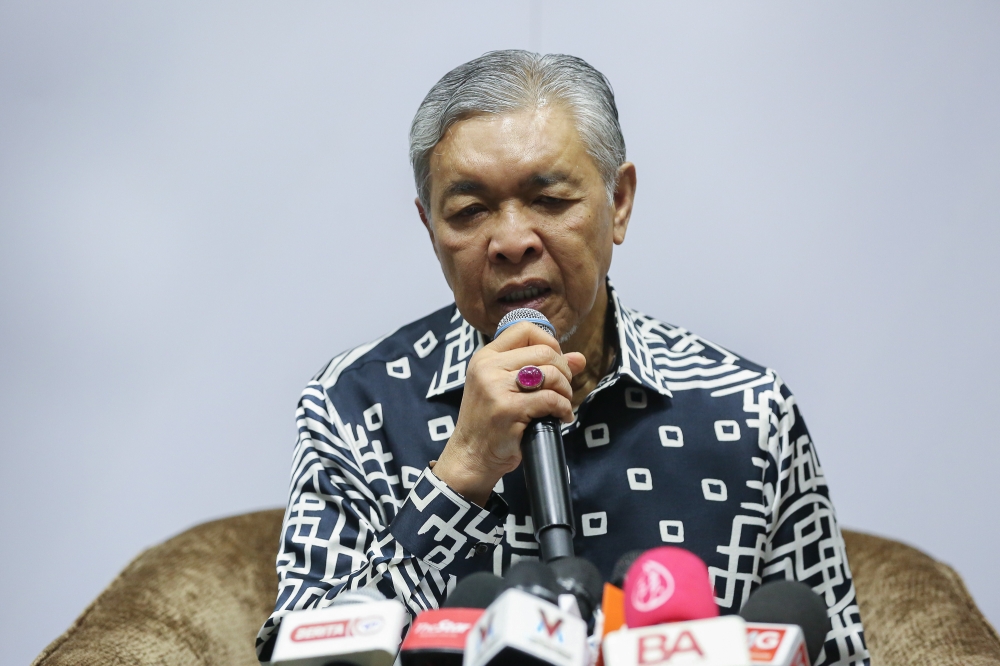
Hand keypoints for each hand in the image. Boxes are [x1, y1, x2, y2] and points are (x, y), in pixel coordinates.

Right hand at [432, 322, 586, 506]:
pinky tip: (561, 417)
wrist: (471, 456)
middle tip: (563, 390)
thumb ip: (541, 368)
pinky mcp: (507, 409)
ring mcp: (495, 387)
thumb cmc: (492, 422)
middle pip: (544, 352)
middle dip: (564, 371)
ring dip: (565, 391)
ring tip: (562, 404)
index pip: (524, 329)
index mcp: (485, 357)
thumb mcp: (508, 388)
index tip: (555, 363)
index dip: (549, 343)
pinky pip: (550, 399)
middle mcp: (487, 367)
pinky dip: (564, 409)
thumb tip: (579, 358)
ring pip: (550, 374)